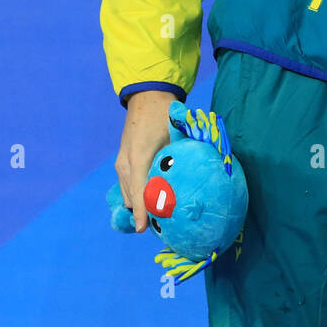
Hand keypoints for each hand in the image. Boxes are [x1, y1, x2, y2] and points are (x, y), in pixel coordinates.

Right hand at [115, 91, 174, 232]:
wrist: (147, 97)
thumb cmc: (165, 114)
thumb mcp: (176, 132)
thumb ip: (185, 151)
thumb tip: (204, 168)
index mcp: (139, 157)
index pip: (139, 191)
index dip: (141, 211)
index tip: (143, 229)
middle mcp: (126, 163)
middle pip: (131, 197)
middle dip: (142, 212)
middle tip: (161, 225)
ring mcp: (121, 163)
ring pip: (127, 193)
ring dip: (139, 204)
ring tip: (157, 215)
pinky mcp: (122, 161)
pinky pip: (126, 185)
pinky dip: (136, 194)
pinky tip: (151, 199)